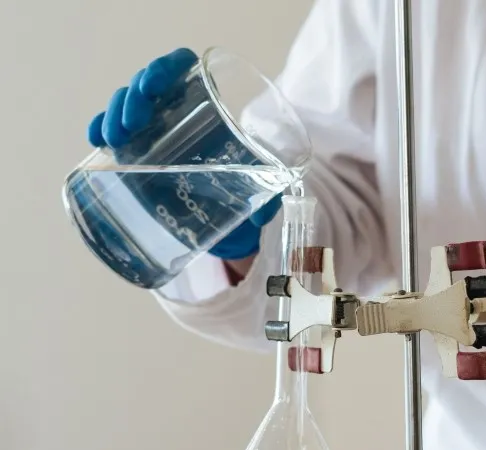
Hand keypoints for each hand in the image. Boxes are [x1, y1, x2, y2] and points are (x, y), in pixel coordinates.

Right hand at [87, 48, 280, 260]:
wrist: (232, 223)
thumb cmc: (249, 195)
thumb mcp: (262, 193)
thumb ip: (267, 198)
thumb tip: (261, 213)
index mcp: (209, 106)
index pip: (182, 67)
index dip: (164, 69)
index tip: (153, 87)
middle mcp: (179, 113)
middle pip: (148, 85)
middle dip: (132, 98)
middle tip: (132, 124)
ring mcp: (156, 132)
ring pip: (126, 105)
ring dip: (114, 114)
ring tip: (114, 139)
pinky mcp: (140, 154)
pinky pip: (114, 132)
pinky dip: (101, 130)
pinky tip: (95, 140)